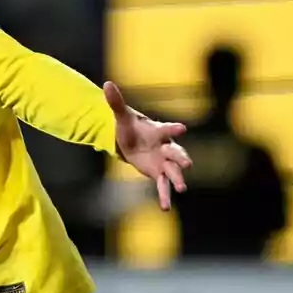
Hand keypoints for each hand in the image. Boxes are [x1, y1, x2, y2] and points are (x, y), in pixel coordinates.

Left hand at [104, 81, 192, 210]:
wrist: (132, 141)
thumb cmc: (130, 127)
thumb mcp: (121, 116)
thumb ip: (115, 101)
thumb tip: (106, 84)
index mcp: (157, 131)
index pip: (167, 129)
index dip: (174, 128)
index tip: (183, 127)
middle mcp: (165, 147)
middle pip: (176, 152)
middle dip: (181, 158)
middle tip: (187, 164)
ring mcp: (163, 162)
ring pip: (173, 171)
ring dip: (177, 179)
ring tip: (181, 188)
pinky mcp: (158, 173)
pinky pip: (162, 185)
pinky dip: (164, 196)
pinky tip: (164, 208)